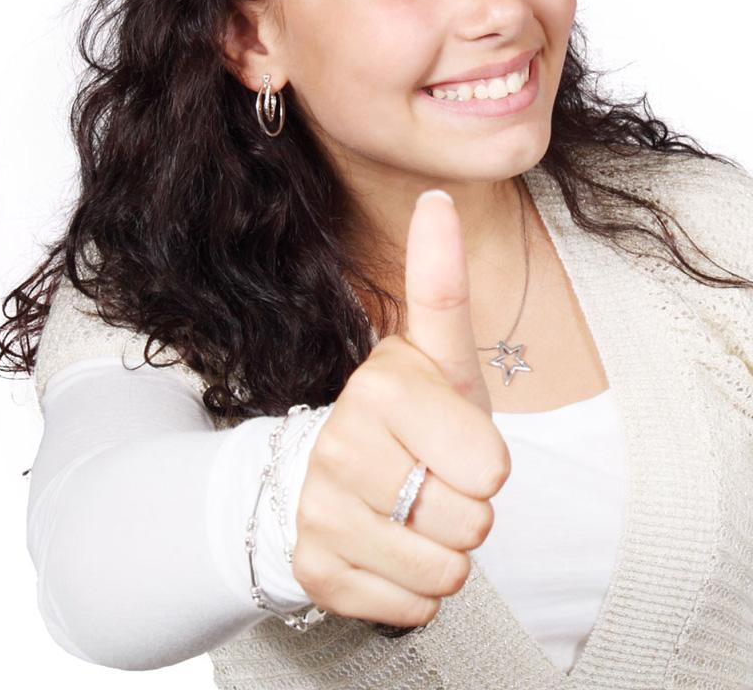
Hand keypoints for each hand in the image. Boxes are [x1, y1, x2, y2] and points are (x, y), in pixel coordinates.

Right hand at [292, 189, 510, 627]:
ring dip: (443, 553)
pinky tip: (384, 547)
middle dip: (467, 509)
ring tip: (411, 512)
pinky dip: (412, 589)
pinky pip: (410, 606)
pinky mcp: (314, 566)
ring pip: (443, 570)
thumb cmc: (413, 416)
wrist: (337, 476)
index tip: (457, 446)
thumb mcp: (439, 355)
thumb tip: (438, 197)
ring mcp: (319, 506)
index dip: (486, 465)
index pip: (489, 466)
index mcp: (383, 383)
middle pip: (472, 521)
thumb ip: (441, 282)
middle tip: (433, 480)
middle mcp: (342, 440)